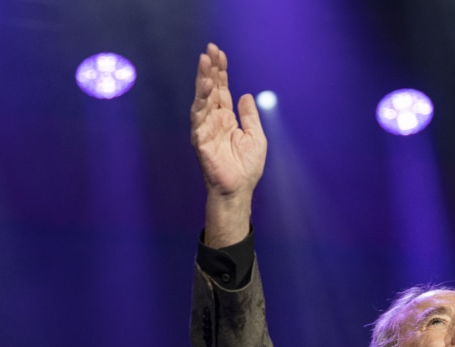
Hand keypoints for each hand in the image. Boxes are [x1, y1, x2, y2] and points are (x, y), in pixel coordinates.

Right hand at [190, 43, 266, 246]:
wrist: (239, 189)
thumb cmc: (247, 167)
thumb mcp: (256, 137)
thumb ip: (249, 116)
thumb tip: (246, 95)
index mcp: (226, 118)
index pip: (221, 89)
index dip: (220, 72)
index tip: (219, 53)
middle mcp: (213, 120)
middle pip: (209, 89)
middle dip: (209, 69)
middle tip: (209, 50)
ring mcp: (205, 128)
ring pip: (202, 99)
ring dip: (202, 80)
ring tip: (205, 63)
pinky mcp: (200, 139)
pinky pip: (198, 118)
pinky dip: (201, 102)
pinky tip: (205, 88)